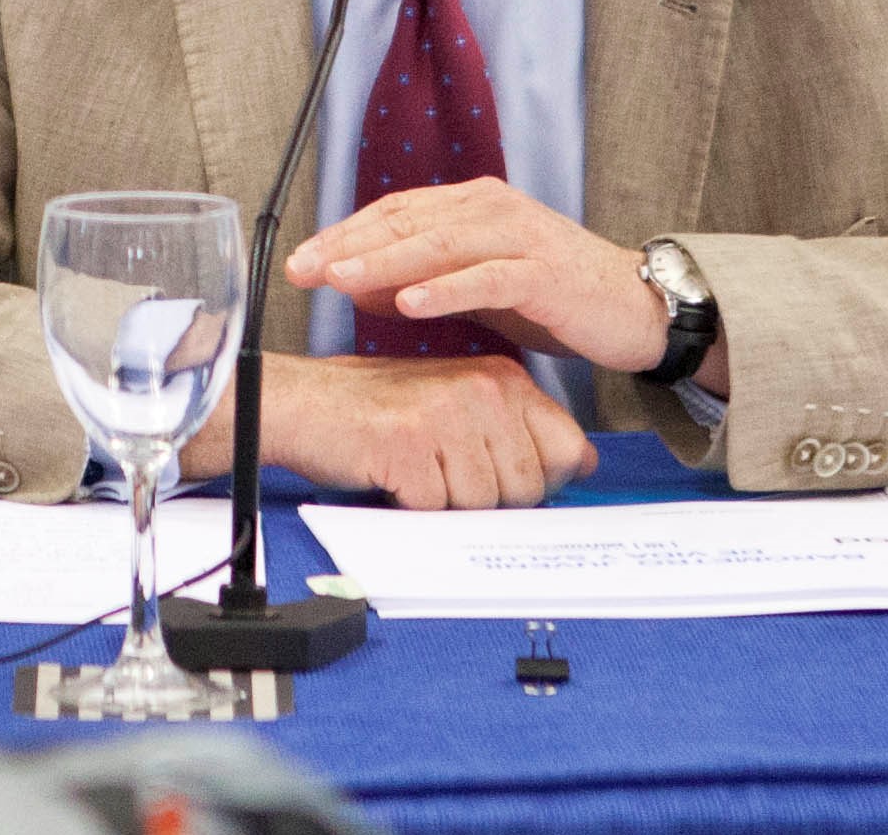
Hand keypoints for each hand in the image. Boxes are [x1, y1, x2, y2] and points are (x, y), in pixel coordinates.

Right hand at [255, 351, 594, 509]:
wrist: (305, 404)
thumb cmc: (380, 410)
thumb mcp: (462, 406)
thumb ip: (522, 430)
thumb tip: (582, 461)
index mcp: (503, 378)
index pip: (568, 451)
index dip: (538, 479)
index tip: (499, 472)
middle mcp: (483, 390)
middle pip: (527, 489)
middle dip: (487, 498)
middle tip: (443, 468)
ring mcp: (448, 414)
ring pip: (483, 504)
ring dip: (446, 502)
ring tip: (416, 466)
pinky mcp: (411, 444)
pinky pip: (436, 509)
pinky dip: (412, 505)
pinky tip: (393, 473)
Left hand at [283, 180, 666, 370]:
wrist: (637, 308)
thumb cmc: (556, 297)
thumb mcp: (478, 290)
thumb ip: (422, 283)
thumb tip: (355, 289)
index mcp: (473, 205)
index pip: (394, 211)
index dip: (345, 234)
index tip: (302, 261)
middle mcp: (491, 208)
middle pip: (406, 221)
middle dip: (349, 246)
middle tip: (302, 270)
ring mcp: (519, 236)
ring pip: (438, 243)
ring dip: (384, 262)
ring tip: (339, 280)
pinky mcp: (544, 272)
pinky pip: (487, 278)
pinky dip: (445, 289)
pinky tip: (409, 303)